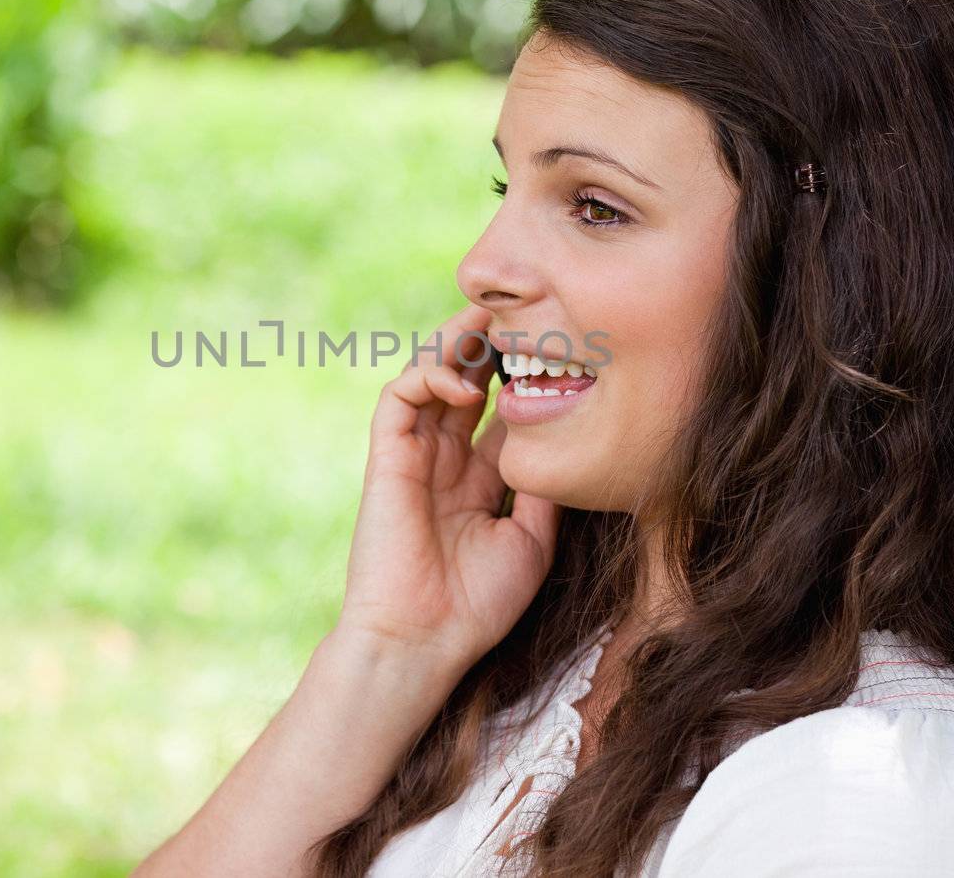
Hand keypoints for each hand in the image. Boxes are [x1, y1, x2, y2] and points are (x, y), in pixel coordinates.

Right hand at [335, 302, 560, 674]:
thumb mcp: (532, 540)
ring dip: (456, 341)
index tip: (558, 347)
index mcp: (475, 478)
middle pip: (462, 377)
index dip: (520, 372)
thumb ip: (543, 488)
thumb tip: (567, 438)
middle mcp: (443, 459)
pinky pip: (399, 396)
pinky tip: (465, 386)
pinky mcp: (386, 457)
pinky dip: (429, 377)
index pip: (495, 406)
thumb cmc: (475, 605)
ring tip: (490, 321)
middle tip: (521, 310)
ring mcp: (412, 455)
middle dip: (487, 340)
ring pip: (427, 373)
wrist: (422, 642)